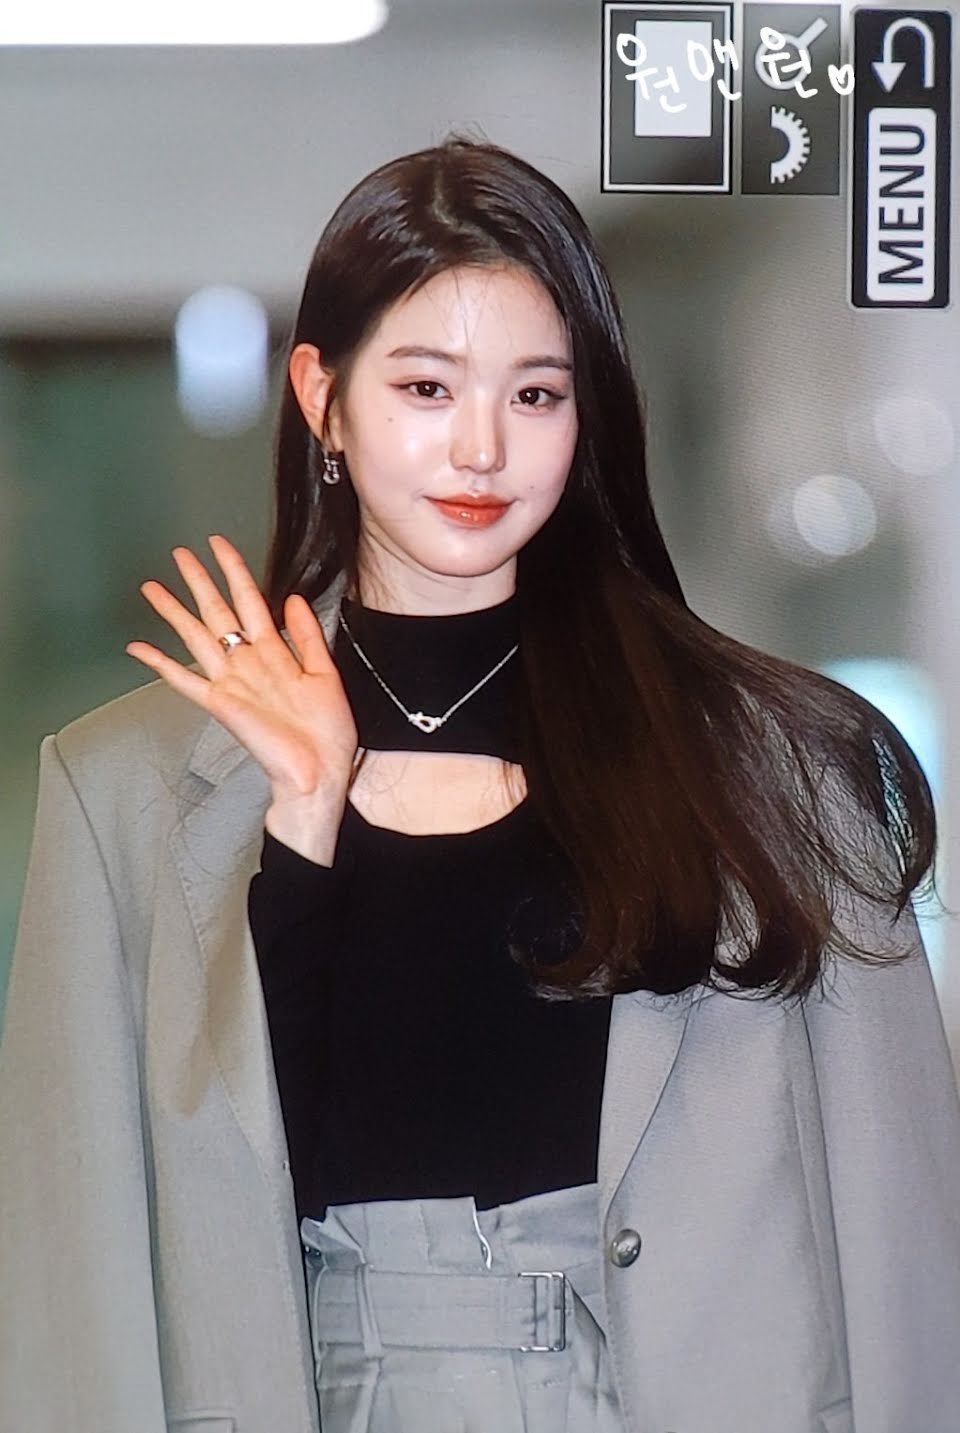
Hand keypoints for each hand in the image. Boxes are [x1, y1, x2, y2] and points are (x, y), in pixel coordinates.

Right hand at [126, 534, 357, 804]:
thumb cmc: (327, 731)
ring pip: (196, 636)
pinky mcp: (220, 704)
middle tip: (179, 553)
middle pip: (217, 611)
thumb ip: (308, 635)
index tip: (218, 543)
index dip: (233, 569)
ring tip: (152, 587)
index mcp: (275, 651)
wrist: (321, 771)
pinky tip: (138, 648)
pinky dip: (160, 663)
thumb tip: (293, 598)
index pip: (249, 599)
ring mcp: (231, 681)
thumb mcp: (326, 673)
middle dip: (198, 581)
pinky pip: (185, 680)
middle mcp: (248, 662)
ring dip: (174, 611)